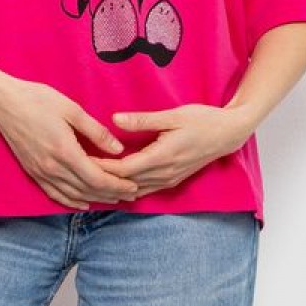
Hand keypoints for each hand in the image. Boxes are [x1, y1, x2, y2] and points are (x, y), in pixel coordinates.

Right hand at [0, 78, 142, 209]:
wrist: (2, 103)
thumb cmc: (37, 100)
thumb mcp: (71, 109)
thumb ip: (96, 132)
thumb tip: (118, 149)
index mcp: (65, 151)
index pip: (97, 178)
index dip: (117, 185)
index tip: (133, 185)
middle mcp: (52, 167)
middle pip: (88, 190)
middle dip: (112, 194)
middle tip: (131, 195)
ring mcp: (41, 172)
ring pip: (73, 195)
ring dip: (96, 199)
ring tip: (115, 199)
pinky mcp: (33, 172)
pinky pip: (55, 194)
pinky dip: (72, 201)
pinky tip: (84, 203)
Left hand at [96, 103, 252, 194]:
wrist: (228, 134)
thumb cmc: (202, 120)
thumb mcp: (173, 115)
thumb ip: (143, 120)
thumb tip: (115, 119)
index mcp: (162, 157)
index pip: (123, 169)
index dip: (100, 166)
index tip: (81, 159)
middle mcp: (164, 173)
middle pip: (124, 183)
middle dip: (100, 178)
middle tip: (77, 170)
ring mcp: (168, 179)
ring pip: (133, 190)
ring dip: (112, 186)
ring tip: (89, 180)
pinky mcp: (171, 180)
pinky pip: (144, 190)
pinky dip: (126, 189)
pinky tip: (112, 185)